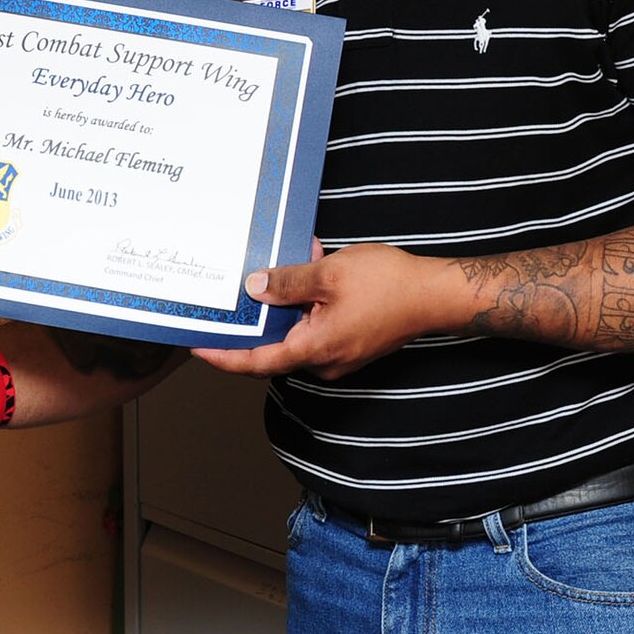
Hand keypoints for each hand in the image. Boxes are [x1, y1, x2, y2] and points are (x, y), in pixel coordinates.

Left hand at [194, 242, 454, 379]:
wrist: (435, 295)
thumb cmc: (389, 285)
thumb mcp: (329, 274)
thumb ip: (287, 283)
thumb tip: (253, 289)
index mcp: (314, 349)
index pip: (255, 361)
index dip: (223, 356)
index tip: (197, 346)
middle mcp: (323, 361)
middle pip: (272, 348)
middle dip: (251, 323)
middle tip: (225, 301)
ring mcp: (338, 354)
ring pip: (294, 333)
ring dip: (281, 307)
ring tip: (270, 272)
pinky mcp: (348, 343)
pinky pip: (313, 327)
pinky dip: (302, 305)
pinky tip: (305, 272)